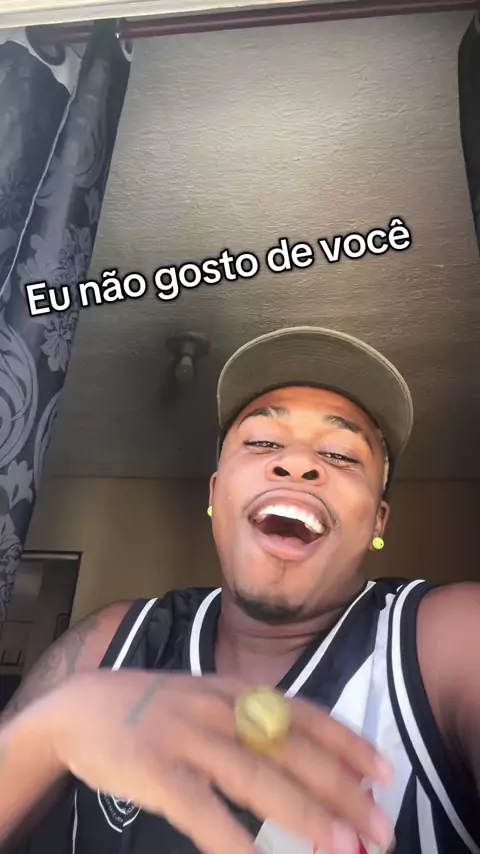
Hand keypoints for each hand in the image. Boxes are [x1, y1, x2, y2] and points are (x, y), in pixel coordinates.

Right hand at [47, 670, 393, 853]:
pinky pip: (202, 809)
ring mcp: (186, 736)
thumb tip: (305, 766)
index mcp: (235, 691)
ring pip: (255, 777)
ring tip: (342, 848)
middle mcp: (218, 707)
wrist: (80, 705)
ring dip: (304, 815)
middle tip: (380, 827)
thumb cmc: (154, 711)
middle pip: (290, 749)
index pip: (303, 713)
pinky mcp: (154, 769)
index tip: (384, 773)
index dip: (347, 742)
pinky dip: (234, 841)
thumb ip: (249, 725)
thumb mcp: (206, 702)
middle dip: (340, 789)